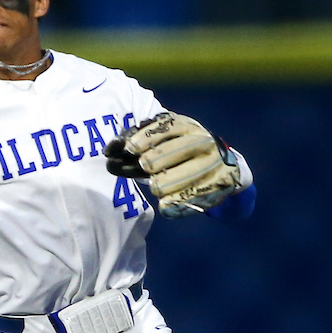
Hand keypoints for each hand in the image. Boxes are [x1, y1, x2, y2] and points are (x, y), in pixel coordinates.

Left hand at [105, 112, 241, 218]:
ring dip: (167, 182)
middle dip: (157, 158)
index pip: (167, 127)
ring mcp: (212, 163)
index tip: (130, 148)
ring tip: (155, 186)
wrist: (222, 165)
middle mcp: (203, 141)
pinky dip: (177, 202)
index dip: (147, 136)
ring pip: (188, 173)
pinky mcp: (217, 184)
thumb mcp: (163, 143)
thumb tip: (109, 151)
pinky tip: (164, 206)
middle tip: (144, 166)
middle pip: (179, 149)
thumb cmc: (179, 153)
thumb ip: (137, 146)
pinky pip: (195, 195)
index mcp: (186, 126)